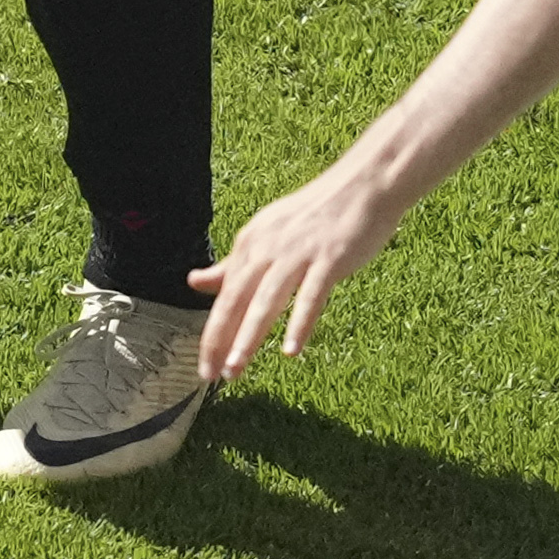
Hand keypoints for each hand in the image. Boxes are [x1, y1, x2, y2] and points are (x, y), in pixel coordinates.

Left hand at [189, 157, 412, 376]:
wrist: (363, 184)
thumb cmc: (315, 215)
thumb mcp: (267, 235)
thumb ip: (233, 263)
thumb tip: (195, 282)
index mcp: (251, 243)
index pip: (225, 295)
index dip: (213, 333)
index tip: (205, 366)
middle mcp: (269, 247)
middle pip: (237, 298)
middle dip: (221, 338)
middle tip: (211, 374)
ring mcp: (298, 253)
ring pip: (266, 300)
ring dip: (249, 336)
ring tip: (235, 367)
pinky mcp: (329, 258)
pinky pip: (311, 295)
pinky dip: (300, 323)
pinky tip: (291, 350)